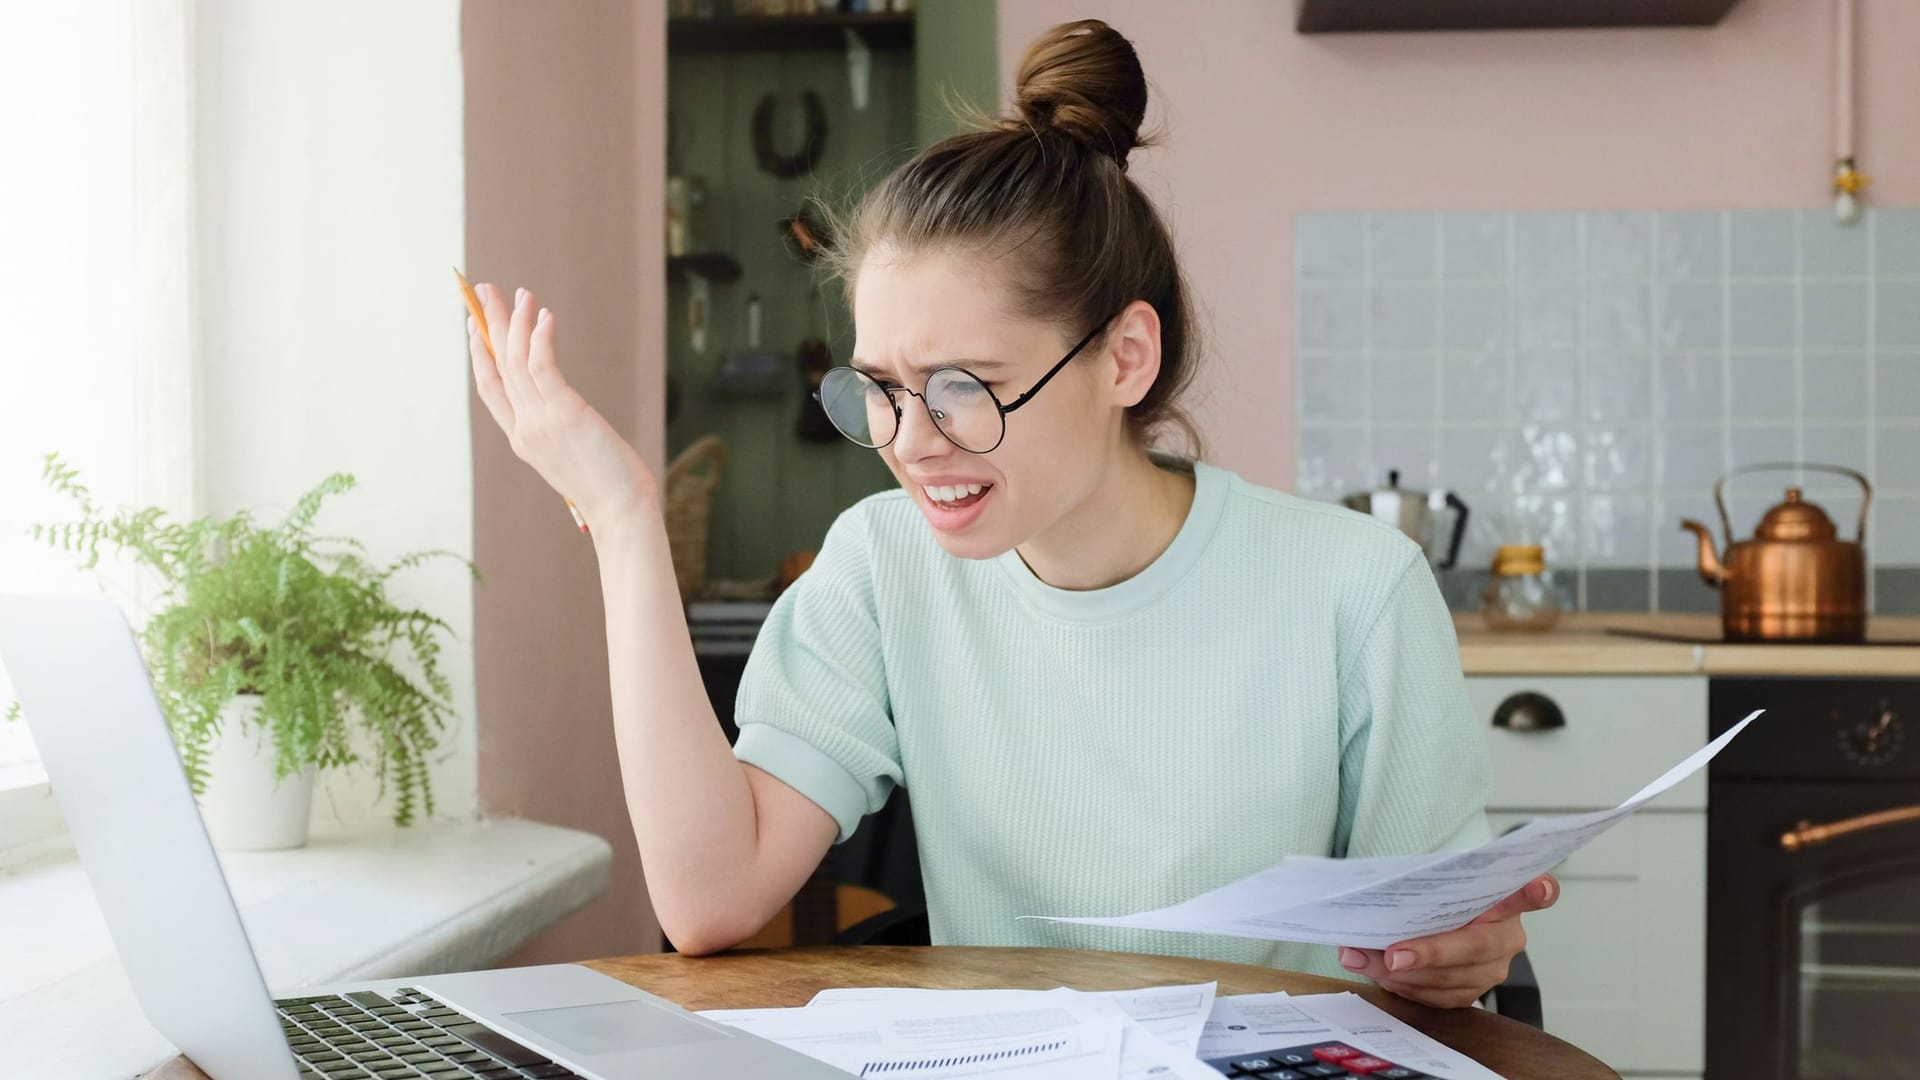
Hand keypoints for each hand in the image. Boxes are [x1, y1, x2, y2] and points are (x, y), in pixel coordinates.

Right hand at [468, 283, 658, 526]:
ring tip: (523, 294)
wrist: (621, 513)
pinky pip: (543, 366)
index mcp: (521, 440)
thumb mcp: (574, 457)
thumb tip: (568, 410)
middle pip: (497, 366)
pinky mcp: (565, 413)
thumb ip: (561, 431)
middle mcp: (523, 428)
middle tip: (485, 290)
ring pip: (516, 360)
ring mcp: (540, 421)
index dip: (480, 355)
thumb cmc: (608, 488)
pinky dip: (540, 338)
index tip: (477, 326)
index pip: (490, 389)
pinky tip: (544, 317)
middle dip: (489, 325)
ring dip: (515, 322)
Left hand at [1337, 874, 1557, 1008]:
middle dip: (1430, 954)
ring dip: (1401, 974)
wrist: (1438, 920)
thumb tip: (1382, 894)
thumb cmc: (1439, 896)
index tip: (1539, 885)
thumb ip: (1425, 885)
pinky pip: (1434, 997)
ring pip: (1449, 980)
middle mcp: (1505, 939)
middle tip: (1394, 956)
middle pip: (1474, 949)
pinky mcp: (1469, 993)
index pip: (1525, 894)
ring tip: (1361, 958)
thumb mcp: (1437, 883)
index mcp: (1503, 902)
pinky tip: (1375, 971)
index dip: (1535, 892)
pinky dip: (1400, 985)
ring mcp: (1489, 971)